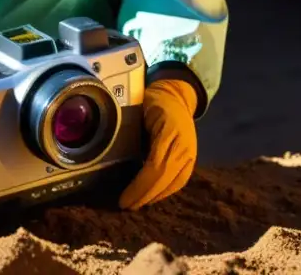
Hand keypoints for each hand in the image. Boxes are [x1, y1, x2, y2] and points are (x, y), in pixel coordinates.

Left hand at [118, 78, 197, 209]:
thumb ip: (127, 132)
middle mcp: (185, 145)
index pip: (156, 166)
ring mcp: (191, 154)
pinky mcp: (191, 160)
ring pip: (173, 184)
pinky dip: (163, 191)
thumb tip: (109, 157)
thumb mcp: (137, 111)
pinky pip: (178, 182)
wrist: (175, 96)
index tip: (123, 199)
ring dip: (153, 197)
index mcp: (171, 130)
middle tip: (124, 205)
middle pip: (165, 179)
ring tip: (135, 203)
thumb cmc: (150, 102)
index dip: (140, 186)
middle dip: (144, 196)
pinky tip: (149, 196)